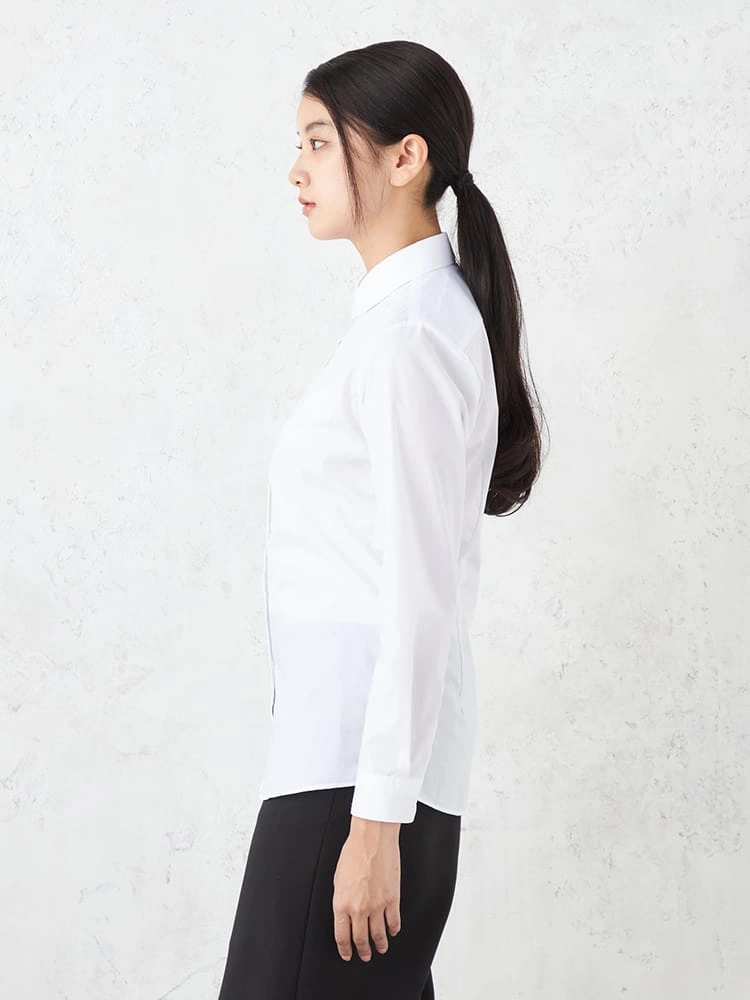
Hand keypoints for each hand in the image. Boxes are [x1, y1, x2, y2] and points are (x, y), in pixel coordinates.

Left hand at [332, 817, 401, 960]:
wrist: (372, 839)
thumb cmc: (353, 852)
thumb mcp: (337, 878)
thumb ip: (341, 899)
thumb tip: (344, 911)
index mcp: (341, 904)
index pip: (342, 936)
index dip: (345, 949)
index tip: (347, 954)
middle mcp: (359, 909)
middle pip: (361, 940)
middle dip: (362, 951)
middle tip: (365, 955)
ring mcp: (377, 906)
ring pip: (379, 935)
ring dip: (380, 944)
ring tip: (381, 948)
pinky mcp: (392, 900)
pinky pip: (394, 922)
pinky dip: (393, 930)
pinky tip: (393, 931)